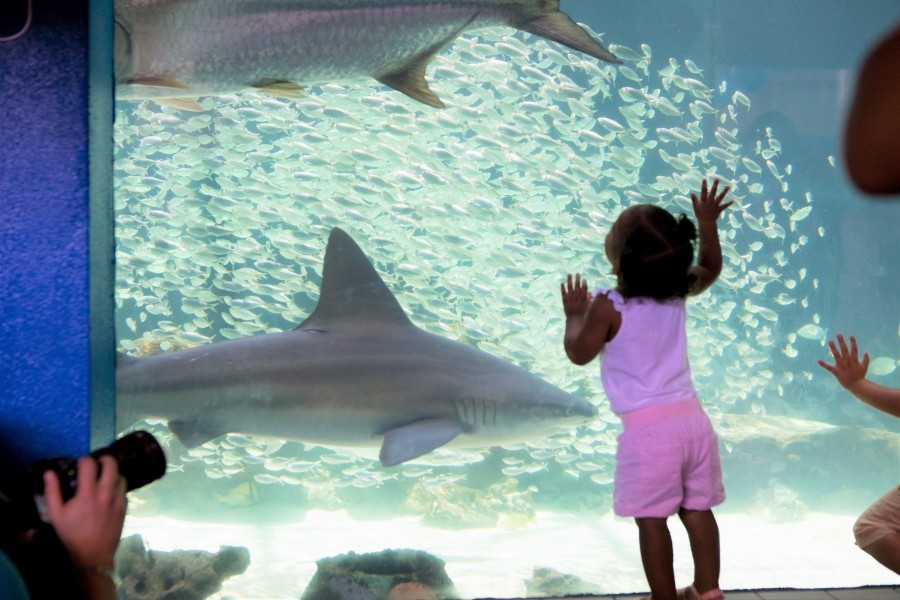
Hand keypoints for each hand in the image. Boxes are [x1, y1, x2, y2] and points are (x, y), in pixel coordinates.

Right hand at [43, 455, 126, 570]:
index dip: (84, 460)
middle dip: (104, 459)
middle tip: (97, 462)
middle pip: (112, 464)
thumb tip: (49, 473)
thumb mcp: (56, 514)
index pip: (90, 465)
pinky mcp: (125, 507)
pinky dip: (118, 486)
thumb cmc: (72, 534)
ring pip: (121, 476)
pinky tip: (110, 491)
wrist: (93, 554)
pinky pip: (124, 490)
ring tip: (104, 476)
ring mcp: (118, 499)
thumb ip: (52, 492)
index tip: (80, 462)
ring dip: (113, 473)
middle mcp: (106, 493)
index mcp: (88, 493)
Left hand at [561, 273, 589, 317]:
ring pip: (570, 288)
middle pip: (577, 287)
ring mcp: (570, 299)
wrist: (574, 319)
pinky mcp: (565, 301)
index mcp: (583, 299)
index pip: (584, 290)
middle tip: (577, 273)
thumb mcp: (588, 306)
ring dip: (569, 281)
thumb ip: (589, 299)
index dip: (584, 284)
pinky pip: (563, 293)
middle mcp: (577, 298)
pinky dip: (563, 288)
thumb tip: (591, 293)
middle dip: (577, 280)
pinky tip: (562, 283)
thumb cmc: (583, 313)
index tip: (584, 279)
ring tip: (569, 274)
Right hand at [691, 178, 731, 222]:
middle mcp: (710, 201)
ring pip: (720, 197)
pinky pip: (724, 206)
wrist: (706, 223)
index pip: (704, 191)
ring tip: (727, 187)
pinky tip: (733, 200)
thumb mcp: (695, 207)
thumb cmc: (700, 215)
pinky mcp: (719, 209)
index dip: (704, 185)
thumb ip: (694, 200)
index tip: (705, 179)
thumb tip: (692, 193)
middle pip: (713, 192)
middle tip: (717, 179)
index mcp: (704, 201)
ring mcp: (715, 205)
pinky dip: (728, 203)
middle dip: (715, 185)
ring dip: (724, 192)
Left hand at [818, 333, 868, 389]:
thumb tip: (866, 352)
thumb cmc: (860, 376)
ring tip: (830, 341)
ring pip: (836, 355)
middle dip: (841, 342)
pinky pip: (829, 368)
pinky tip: (818, 360)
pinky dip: (823, 364)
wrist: (856, 386)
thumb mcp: (864, 367)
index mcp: (854, 360)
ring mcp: (842, 366)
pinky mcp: (837, 372)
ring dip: (833, 348)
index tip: (851, 335)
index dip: (853, 342)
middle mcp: (847, 362)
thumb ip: (866, 359)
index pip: (854, 349)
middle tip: (838, 334)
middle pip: (844, 350)